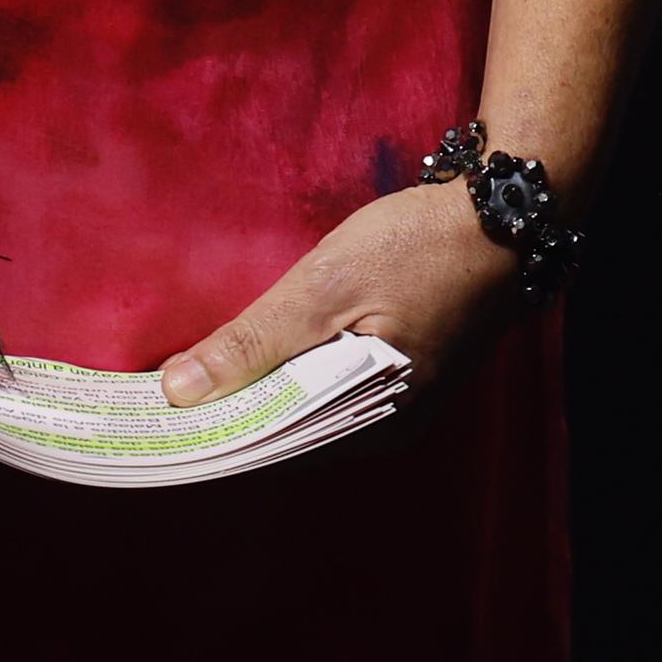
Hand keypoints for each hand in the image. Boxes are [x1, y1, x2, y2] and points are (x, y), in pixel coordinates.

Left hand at [163, 180, 523, 408]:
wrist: (508, 211)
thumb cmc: (420, 247)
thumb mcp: (326, 285)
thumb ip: (253, 341)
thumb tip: (177, 392)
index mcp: (373, 425)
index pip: (270, 451)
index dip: (210, 435)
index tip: (153, 421)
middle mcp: (387, 429)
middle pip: (287, 436)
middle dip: (226, 414)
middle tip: (162, 390)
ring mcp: (401, 403)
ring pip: (307, 411)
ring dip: (255, 394)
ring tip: (195, 374)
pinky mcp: (405, 373)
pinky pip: (331, 389)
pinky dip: (290, 374)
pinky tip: (258, 355)